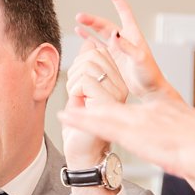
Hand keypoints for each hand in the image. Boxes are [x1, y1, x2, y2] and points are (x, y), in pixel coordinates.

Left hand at [59, 92, 194, 193]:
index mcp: (177, 115)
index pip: (146, 112)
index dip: (131, 112)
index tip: (120, 111)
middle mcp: (157, 113)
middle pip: (123, 108)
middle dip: (102, 104)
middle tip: (83, 97)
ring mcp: (144, 121)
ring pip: (107, 114)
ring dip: (86, 112)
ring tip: (68, 108)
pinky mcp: (133, 133)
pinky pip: (101, 125)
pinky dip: (82, 120)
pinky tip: (67, 116)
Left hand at [62, 34, 127, 169]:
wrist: (81, 151)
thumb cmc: (80, 125)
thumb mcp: (80, 89)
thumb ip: (85, 67)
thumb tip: (89, 43)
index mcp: (117, 81)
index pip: (98, 51)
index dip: (80, 63)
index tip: (78, 84)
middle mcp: (121, 86)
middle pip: (94, 54)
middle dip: (75, 70)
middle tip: (76, 92)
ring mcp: (117, 95)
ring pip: (90, 65)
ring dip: (73, 81)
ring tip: (78, 98)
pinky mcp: (108, 103)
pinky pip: (85, 80)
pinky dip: (73, 90)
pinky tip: (78, 103)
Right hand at [74, 0, 182, 104]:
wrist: (150, 90)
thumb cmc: (150, 74)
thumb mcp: (140, 59)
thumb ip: (127, 46)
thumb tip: (114, 33)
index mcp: (133, 35)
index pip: (124, 12)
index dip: (117, 0)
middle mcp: (124, 39)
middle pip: (106, 24)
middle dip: (93, 19)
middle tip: (79, 16)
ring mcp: (117, 49)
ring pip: (100, 34)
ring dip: (89, 28)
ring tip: (77, 21)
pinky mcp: (112, 59)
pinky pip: (98, 46)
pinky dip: (89, 40)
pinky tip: (80, 34)